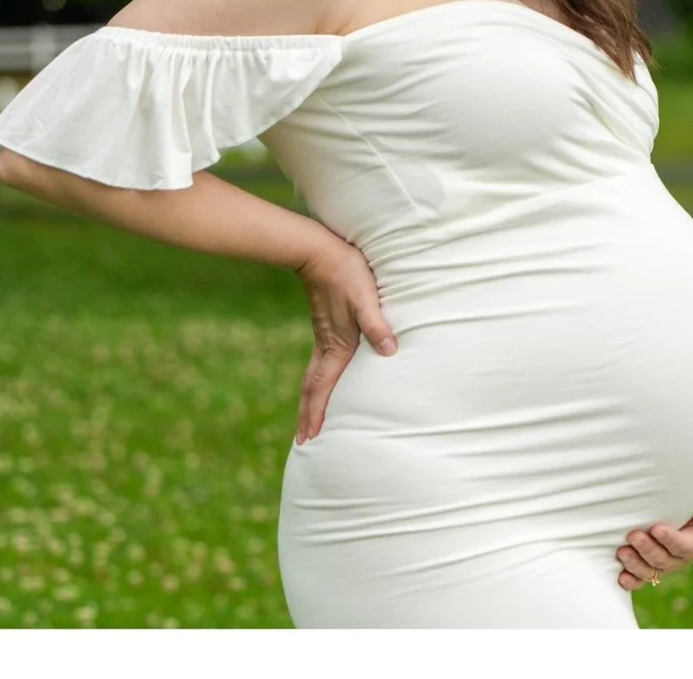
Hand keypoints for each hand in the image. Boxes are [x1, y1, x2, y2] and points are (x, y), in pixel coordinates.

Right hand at [292, 226, 395, 444]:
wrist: (318, 248)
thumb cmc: (346, 272)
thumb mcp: (364, 298)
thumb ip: (376, 324)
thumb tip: (390, 351)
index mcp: (336, 345)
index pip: (322, 388)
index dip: (316, 415)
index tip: (309, 440)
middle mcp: (327, 346)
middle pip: (312, 388)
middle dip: (308, 416)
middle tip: (302, 443)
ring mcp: (324, 337)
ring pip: (313, 377)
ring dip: (310, 401)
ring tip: (308, 420)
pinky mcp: (326, 327)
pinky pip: (318, 365)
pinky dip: (316, 382)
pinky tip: (323, 382)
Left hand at [618, 487, 692, 594]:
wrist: (675, 495)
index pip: (686, 546)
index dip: (672, 541)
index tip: (656, 529)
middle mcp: (679, 554)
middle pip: (666, 561)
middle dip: (649, 551)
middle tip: (634, 536)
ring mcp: (662, 560)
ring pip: (651, 571)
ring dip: (636, 565)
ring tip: (622, 552)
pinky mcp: (646, 562)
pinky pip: (640, 578)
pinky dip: (631, 580)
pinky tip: (622, 578)